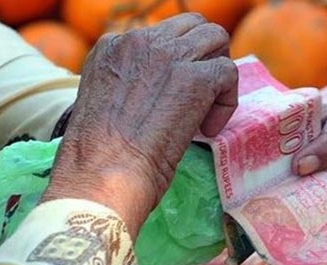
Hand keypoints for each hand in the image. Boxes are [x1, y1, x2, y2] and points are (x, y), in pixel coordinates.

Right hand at [41, 14, 237, 237]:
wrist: (103, 174)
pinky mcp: (195, 77)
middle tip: (202, 97)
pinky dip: (227, 103)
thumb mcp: (105, 108)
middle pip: (191, 27)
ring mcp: (168, 55)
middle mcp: (138, 41)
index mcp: (111, 48)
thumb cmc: (98, 160)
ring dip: (219, 74)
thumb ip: (129, 89)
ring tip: (207, 111)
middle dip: (204, 57)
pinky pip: (228, 72)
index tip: (171, 100)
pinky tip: (208, 130)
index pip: (159, 36)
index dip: (175, 65)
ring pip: (215, 38)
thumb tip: (161, 97)